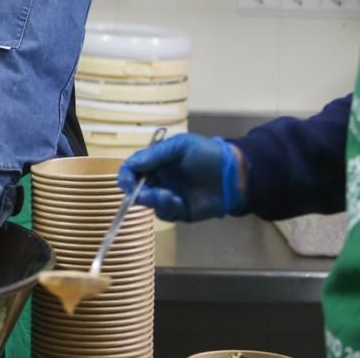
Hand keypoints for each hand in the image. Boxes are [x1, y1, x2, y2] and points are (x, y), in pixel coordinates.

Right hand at [117, 134, 244, 221]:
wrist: (234, 174)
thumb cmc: (207, 154)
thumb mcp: (180, 145)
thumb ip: (155, 154)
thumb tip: (131, 164)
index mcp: (156, 162)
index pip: (132, 168)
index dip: (125, 175)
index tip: (126, 183)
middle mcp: (159, 179)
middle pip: (135, 188)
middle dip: (137, 191)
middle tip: (146, 193)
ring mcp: (168, 195)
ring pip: (148, 203)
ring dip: (154, 200)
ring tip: (170, 197)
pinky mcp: (179, 211)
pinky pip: (164, 214)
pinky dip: (167, 208)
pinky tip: (178, 202)